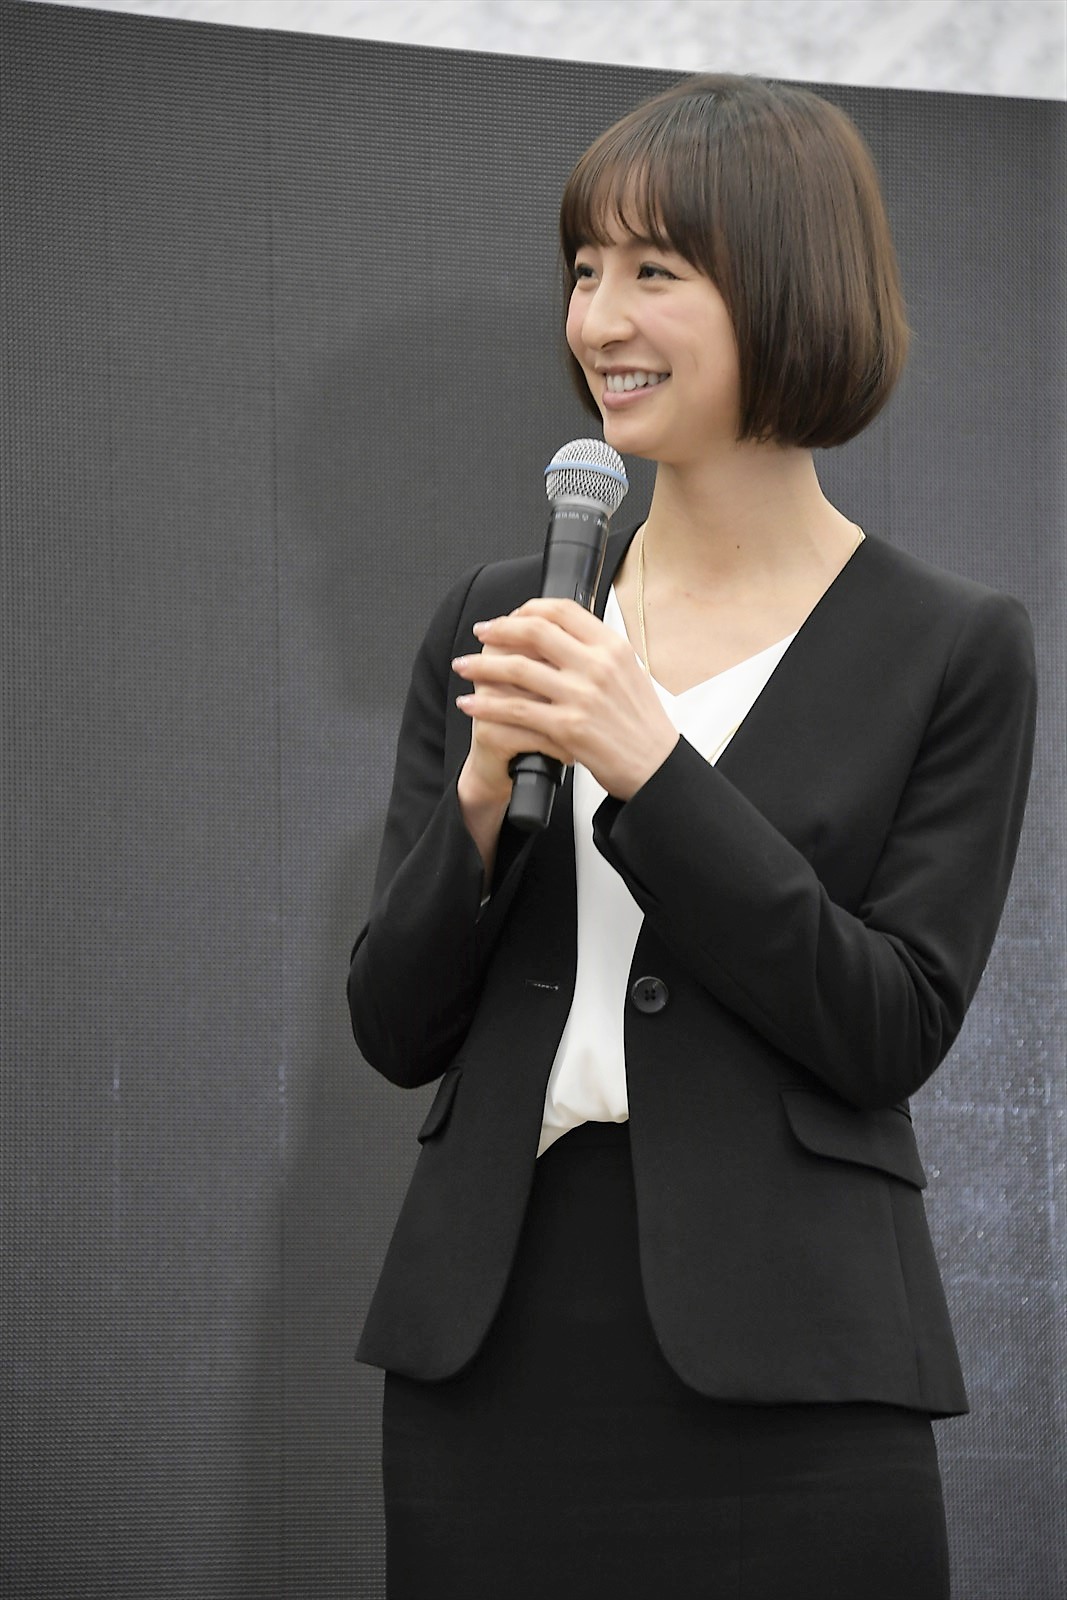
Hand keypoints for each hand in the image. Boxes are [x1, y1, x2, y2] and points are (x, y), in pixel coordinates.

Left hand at [452, 598, 678, 800]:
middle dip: (498, 630)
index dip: (528, 608)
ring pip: (517, 669)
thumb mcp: (629, 673)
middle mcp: (597, 666)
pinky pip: (515, 711)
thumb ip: (597, 652)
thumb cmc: (642, 724)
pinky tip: (471, 704)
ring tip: (463, 667)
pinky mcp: (567, 727)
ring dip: (481, 666)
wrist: (655, 767)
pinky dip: (486, 706)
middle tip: (480, 633)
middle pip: (534, 632)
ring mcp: (582, 696)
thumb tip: (560, 633)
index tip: (509, 616)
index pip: (562, 610)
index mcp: (613, 647)